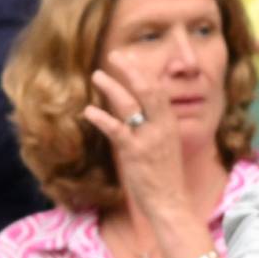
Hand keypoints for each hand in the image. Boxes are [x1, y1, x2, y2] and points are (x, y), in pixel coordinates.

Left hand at [82, 60, 188, 223]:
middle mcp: (162, 127)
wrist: (170, 202)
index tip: (129, 58)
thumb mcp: (164, 145)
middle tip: (116, 55)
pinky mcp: (135, 152)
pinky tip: (89, 110)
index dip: (143, 71)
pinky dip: (101, 118)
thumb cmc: (164, 176)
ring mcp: (149, 139)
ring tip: (98, 75)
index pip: (159, 90)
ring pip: (130, 105)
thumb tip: (134, 111)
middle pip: (148, 89)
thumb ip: (152, 126)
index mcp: (170, 124)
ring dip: (112, 87)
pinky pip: (117, 130)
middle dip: (131, 70)